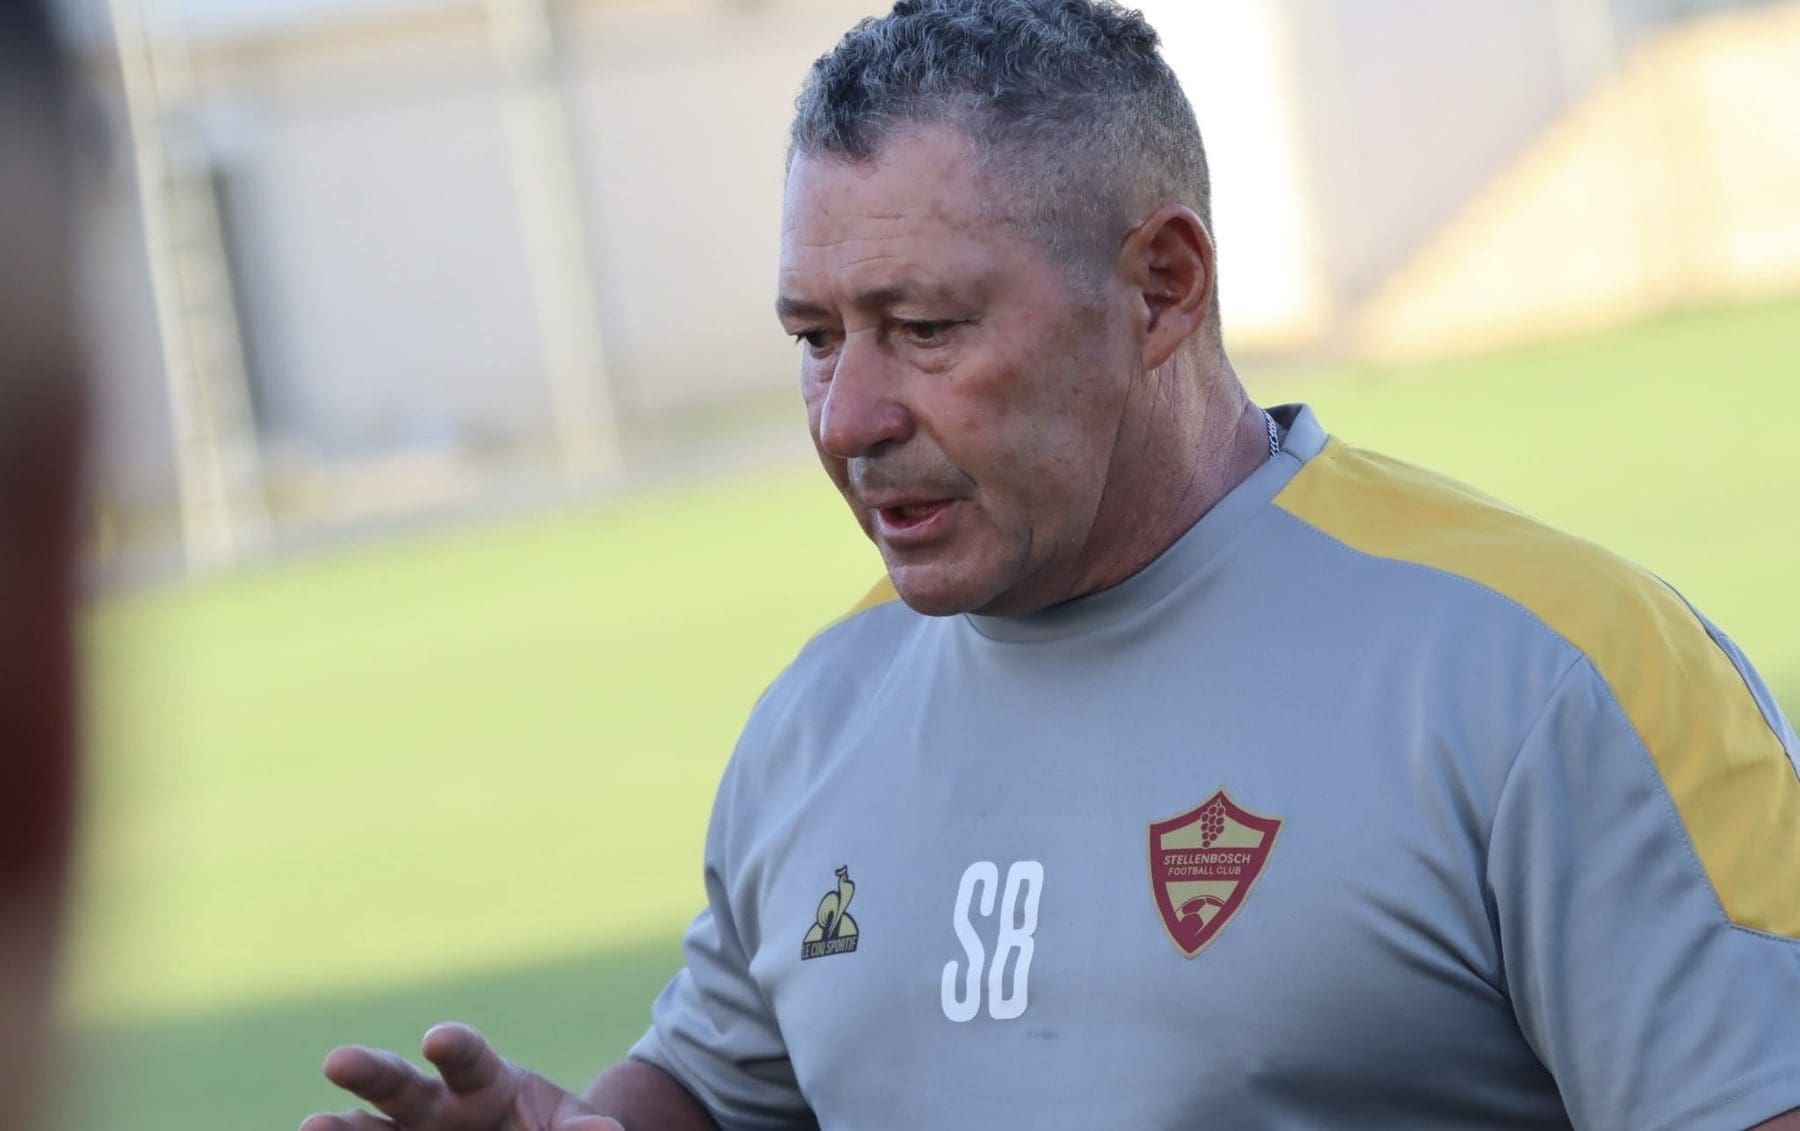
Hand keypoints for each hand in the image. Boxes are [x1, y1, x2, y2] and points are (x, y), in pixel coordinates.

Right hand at [302, 1022, 623, 1130]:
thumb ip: (581, 1130)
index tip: (439, 1039)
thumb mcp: (576, 1127)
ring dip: (340, 1129)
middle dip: (369, 1071)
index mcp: (485, 1082)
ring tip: (312, 1124)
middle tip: (338, 1059)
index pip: (469, 1057)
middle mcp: (435, 1106)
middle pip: (399, 1084)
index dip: (455, 1046)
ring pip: (367, 1130)